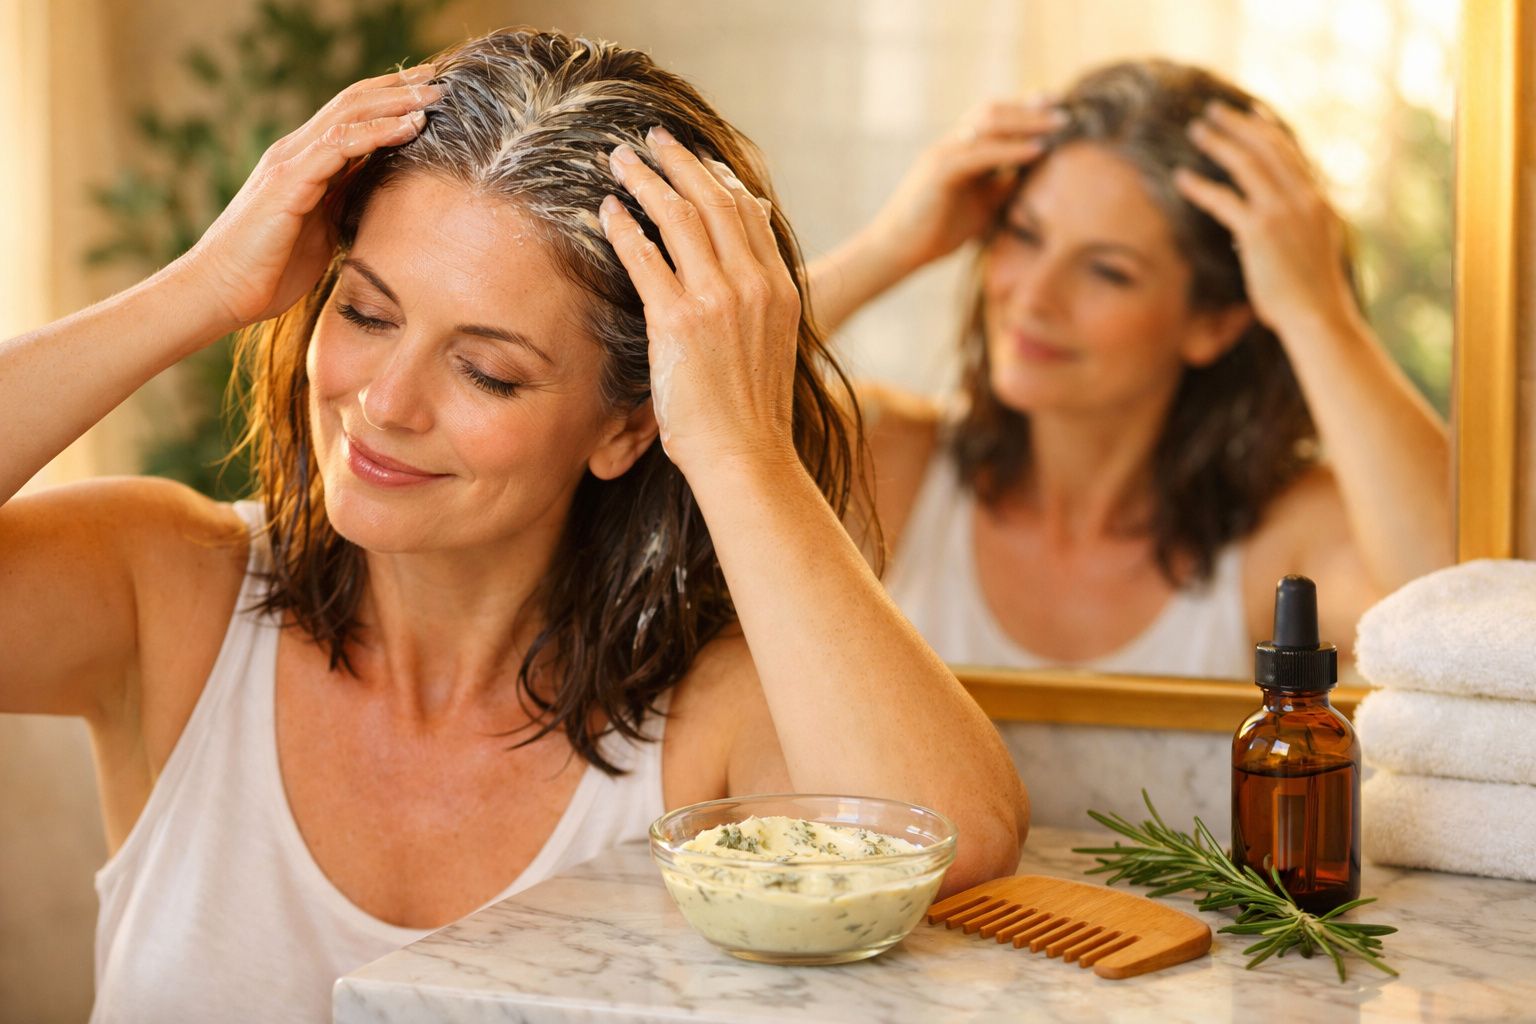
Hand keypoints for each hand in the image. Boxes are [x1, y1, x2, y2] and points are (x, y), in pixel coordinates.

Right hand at [180, 65, 443, 332]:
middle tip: (439, 79)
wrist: (221, 292)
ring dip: (394, 103)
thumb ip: (343, 204)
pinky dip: (377, 133)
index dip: (388, 101)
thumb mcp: (320, 231)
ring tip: (433, 94)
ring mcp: (289, 163)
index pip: (350, 117)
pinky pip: (339, 147)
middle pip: (352, 104)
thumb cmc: (269, 270)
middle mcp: (295, 153)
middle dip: (397, 90)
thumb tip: (378, 197)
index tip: (428, 95)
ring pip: (348, 115)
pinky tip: (409, 126)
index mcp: (303, 163)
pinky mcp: (288, 182)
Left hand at [599, 128, 799, 476]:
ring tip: (619, 161)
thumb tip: (739, 275)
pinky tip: (607, 210)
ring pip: (678, 218)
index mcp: (780, 288)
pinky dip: (624, 227)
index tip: (695, 161)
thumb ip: (759, 299)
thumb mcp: (773, 345)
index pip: (749, 213)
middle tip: (652, 139)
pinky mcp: (678, 322)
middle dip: (679, 162)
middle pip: (713, 201)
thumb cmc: (752, 413)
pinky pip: (645, 258)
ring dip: (645, 181)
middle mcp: (753, 285)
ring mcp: (717, 300)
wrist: (747, 456)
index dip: (718, 179)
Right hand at [862, 99, 1063, 273]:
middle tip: (1065, 109)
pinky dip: (1009, 150)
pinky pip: (979, 153)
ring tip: (1057, 125)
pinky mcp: (939, 172)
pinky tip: (1035, 150)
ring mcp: (942, 155)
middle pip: (993, 111)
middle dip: (1030, 108)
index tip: (1057, 104)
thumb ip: (1002, 186)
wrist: (896, 252)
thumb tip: (1032, 172)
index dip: (1024, 107)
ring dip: (1025, 122)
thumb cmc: (934, 231)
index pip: (993, 117)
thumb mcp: (980, 205)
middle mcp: (950, 145)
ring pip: (987, 124)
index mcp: (958, 150)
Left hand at [1175, 103, 1357, 337]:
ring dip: (1218, 143)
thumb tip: (1257, 229)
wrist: (1318, 317)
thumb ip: (1292, 231)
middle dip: (1239, 124)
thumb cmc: (1309, 297)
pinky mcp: (1260, 232)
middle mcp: (1304, 199)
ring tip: (1196, 130)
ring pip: (1247, 164)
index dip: (1269, 130)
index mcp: (1318, 202)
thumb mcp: (1309, 253)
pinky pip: (1224, 200)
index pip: (1292, 154)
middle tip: (1214, 111)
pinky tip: (1180, 178)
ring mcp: (1283, 213)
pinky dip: (1199, 186)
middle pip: (1268, 148)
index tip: (1253, 113)